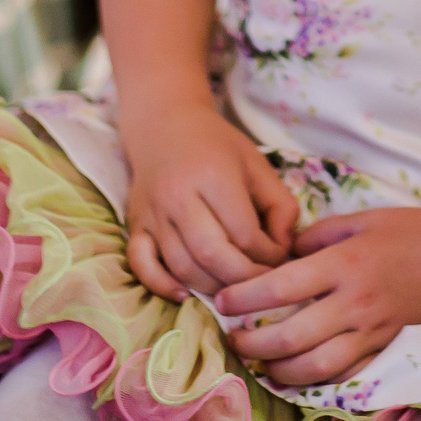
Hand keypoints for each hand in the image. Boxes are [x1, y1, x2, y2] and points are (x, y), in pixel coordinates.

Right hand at [119, 101, 297, 302]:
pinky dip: (161, 286)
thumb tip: (285, 247)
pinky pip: (141, 265)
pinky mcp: (134, 225)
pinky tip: (186, 295)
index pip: (245, 233)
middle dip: (244, 279)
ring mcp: (152, 213)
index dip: (268, 256)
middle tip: (262, 283)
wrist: (164, 125)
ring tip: (235, 290)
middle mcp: (178, 196)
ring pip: (181, 266)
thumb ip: (281, 205)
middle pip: (212, 254)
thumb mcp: (257, 164)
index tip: (279, 257)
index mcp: (213, 175)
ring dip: (212, 288)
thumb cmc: (217, 147)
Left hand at [218, 204, 420, 386]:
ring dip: (279, 370)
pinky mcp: (384, 345)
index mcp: (345, 263)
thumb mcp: (361, 220)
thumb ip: (317, 237)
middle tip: (232, 337)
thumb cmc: (411, 229)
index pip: (281, 287)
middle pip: (291, 335)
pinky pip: (345, 373)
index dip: (244, 297)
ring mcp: (372, 329)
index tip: (222, 299)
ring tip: (259, 362)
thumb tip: (282, 253)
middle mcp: (355, 301)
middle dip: (252, 342)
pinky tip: (295, 373)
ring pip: (315, 366)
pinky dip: (315, 378)